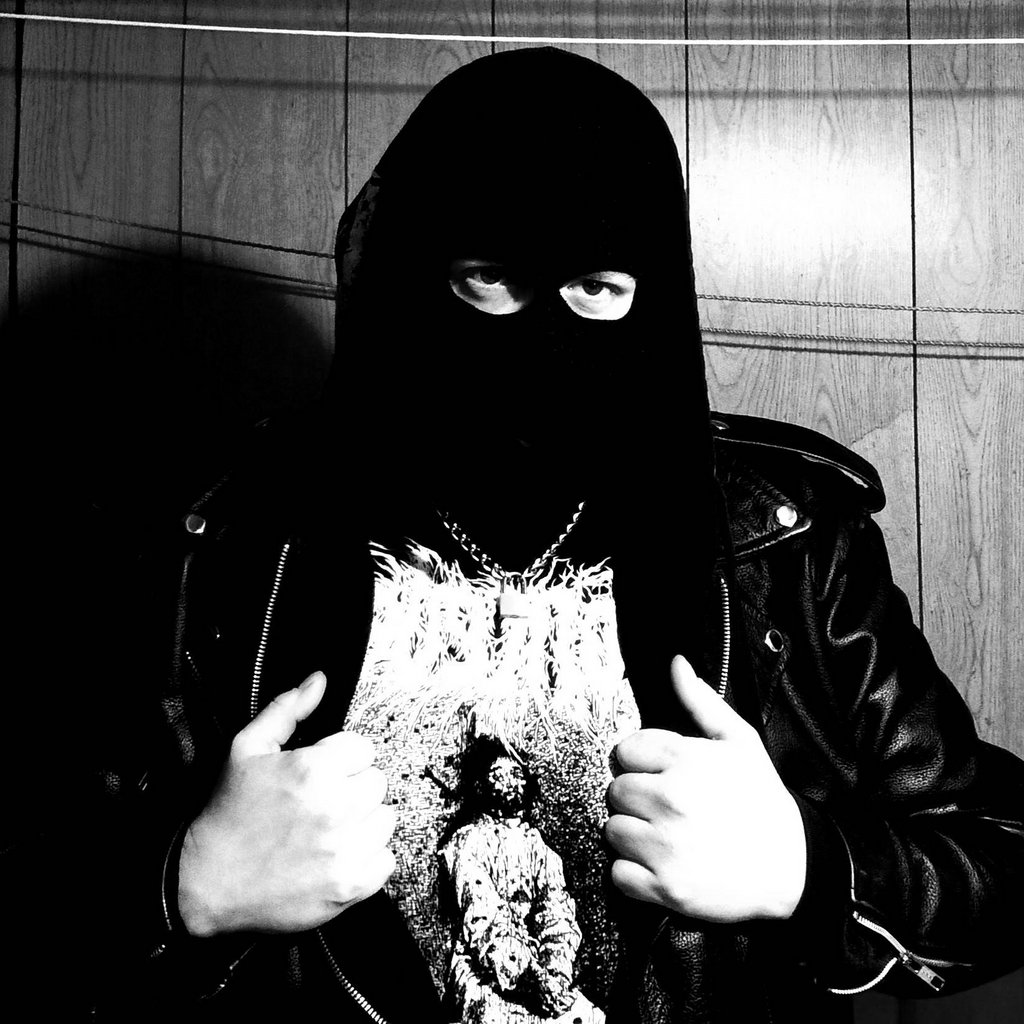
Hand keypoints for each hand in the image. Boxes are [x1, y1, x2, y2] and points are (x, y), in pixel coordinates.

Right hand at [177, 671, 395, 935]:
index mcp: (314, 769)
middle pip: (377, 782)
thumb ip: (288, 708)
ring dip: (362, 822)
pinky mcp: (350, 886)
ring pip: (385, 819)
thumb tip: (319, 680)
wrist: (205, 884)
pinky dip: (367, 859)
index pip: (363, 748)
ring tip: (327, 830)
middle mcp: (336, 808)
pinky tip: (335, 856)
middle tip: (319, 803)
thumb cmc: (227, 814)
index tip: (318, 774)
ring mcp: (345, 850)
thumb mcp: (247, 748)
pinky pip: (386, 861)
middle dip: (351, 788)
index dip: (339, 759)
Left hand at [605, 655, 806, 921]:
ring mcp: (666, 846)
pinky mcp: (664, 887)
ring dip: (633, 836)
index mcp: (686, 760)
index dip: (643, 763)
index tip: (664, 775)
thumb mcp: (739, 741)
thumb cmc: (762, 801)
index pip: (626, 751)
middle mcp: (671, 799)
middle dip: (637, 799)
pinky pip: (619, 875)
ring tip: (667, 837)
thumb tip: (676, 662)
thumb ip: (701, 699)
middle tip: (668, 809)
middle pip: (616, 791)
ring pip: (613, 831)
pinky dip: (634, 875)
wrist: (794, 870)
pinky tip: (662, 866)